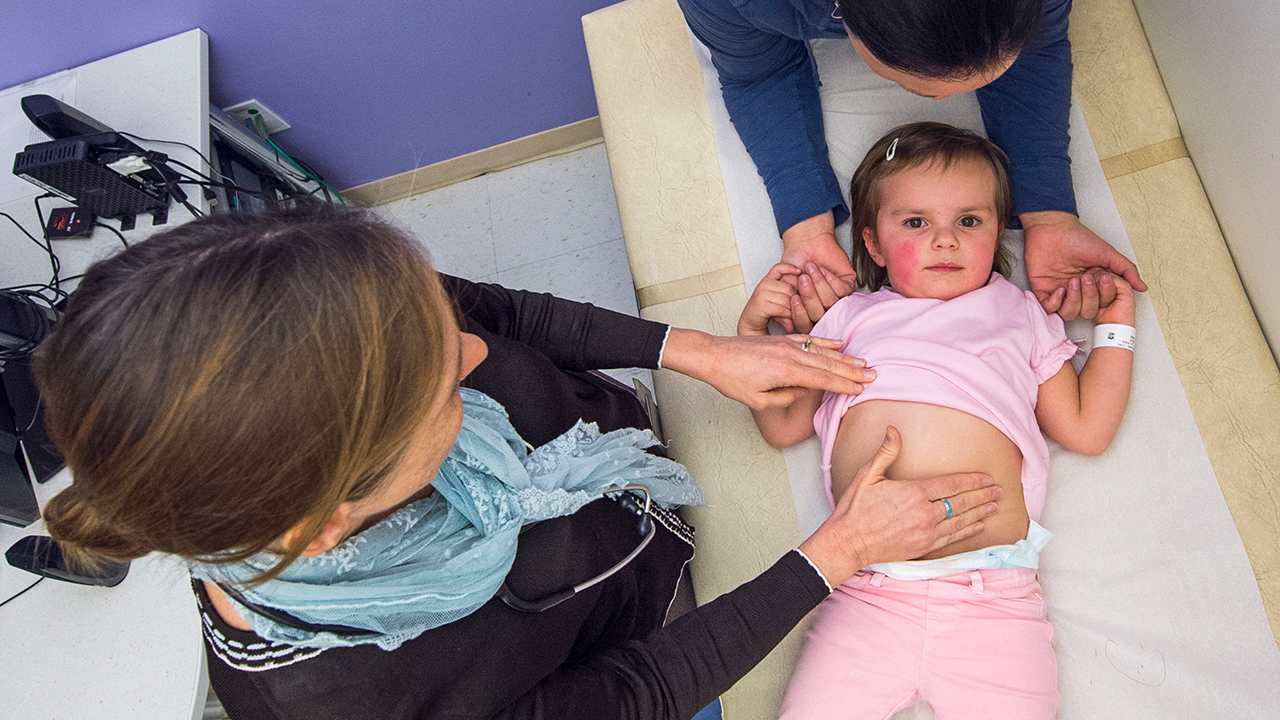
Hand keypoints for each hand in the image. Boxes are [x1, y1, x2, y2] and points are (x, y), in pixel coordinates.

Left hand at [661, 328, 874, 410]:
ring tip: (863, 361)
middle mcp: (790, 355)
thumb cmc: (731, 379)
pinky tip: (839, 343)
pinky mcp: (781, 340)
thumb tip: (804, 391)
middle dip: (852, 371)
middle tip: (873, 375)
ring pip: (822, 350)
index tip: (861, 389)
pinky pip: (808, 339)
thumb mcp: (758, 400)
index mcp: (786, 372)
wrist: (713, 355)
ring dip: (844, 357)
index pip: (823, 379)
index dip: (844, 385)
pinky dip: (825, 341)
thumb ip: (785, 398)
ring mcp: (786, 344)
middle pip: (828, 364)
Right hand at [739, 263, 803, 334]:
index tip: (800, 271)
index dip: (789, 268)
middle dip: (797, 299)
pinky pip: (782, 309)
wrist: (751, 321)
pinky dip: (788, 316)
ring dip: (794, 310)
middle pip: (788, 288)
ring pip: (787, 300)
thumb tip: (805, 291)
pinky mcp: (761, 305)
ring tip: (796, 316)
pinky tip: (790, 320)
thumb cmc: (767, 309)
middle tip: (802, 307)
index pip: (778, 268)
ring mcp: (762, 294)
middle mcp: (764, 284)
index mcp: (768, 280)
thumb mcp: (778, 298)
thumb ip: (788, 292)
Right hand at [787, 262, 854, 333]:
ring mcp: (837, 298)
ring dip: (819, 285)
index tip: (794, 298)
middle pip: (820, 315)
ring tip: (810, 269)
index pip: (806, 324)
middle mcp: (823, 308)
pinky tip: (822, 269)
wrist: (807, 243)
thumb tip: (789, 327)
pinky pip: (841, 290)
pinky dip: (830, 279)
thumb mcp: (785, 285)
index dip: (800, 314)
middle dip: (810, 297)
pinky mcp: (847, 285)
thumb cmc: (795, 263)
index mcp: (808, 312)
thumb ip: (786, 304)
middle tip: (802, 279)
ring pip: (831, 302)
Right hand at [798, 427, 1000, 586]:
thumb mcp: (868, 475)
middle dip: (982, 495)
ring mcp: (926, 532)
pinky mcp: (924, 547)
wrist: (848, 542)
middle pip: (961, 502)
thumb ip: (886, 452)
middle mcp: (924, 513)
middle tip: (999, 490)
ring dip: (980, 512)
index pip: (951, 484)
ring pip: (961, 521)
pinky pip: (953, 538)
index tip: (986, 477)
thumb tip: (893, 430)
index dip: (971, 481)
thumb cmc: (855, 509)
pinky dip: (968, 531)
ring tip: (994, 505)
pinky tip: (979, 526)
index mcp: (914, 493)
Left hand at [1022, 211, 1146, 320]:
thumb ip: (1125, 270)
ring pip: (1069, 314)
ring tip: (1072, 283)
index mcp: (1094, 284)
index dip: (1103, 297)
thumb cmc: (1077, 237)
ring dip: (1073, 301)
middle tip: (1084, 278)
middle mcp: (1079, 291)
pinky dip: (1055, 303)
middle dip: (1088, 298)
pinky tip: (1059, 289)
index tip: (1101, 279)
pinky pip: (1050, 310)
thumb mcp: (1107, 253)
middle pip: (1087, 312)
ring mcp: (1061, 292)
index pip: (1102, 305)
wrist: (1052, 228)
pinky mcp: (1043, 291)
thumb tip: (1142, 287)